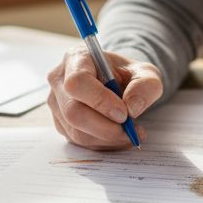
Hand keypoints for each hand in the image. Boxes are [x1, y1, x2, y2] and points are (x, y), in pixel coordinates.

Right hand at [46, 47, 162, 149]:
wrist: (118, 82)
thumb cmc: (127, 75)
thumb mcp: (146, 73)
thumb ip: (145, 86)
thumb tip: (132, 108)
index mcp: (76, 58)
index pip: (78, 81)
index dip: (99, 100)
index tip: (124, 113)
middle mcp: (59, 80)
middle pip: (73, 111)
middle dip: (106, 127)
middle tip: (130, 130)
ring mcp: (57, 104)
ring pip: (76, 131)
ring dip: (108, 139)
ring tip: (131, 133)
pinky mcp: (61, 124)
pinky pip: (79, 141)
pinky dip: (103, 144)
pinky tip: (119, 137)